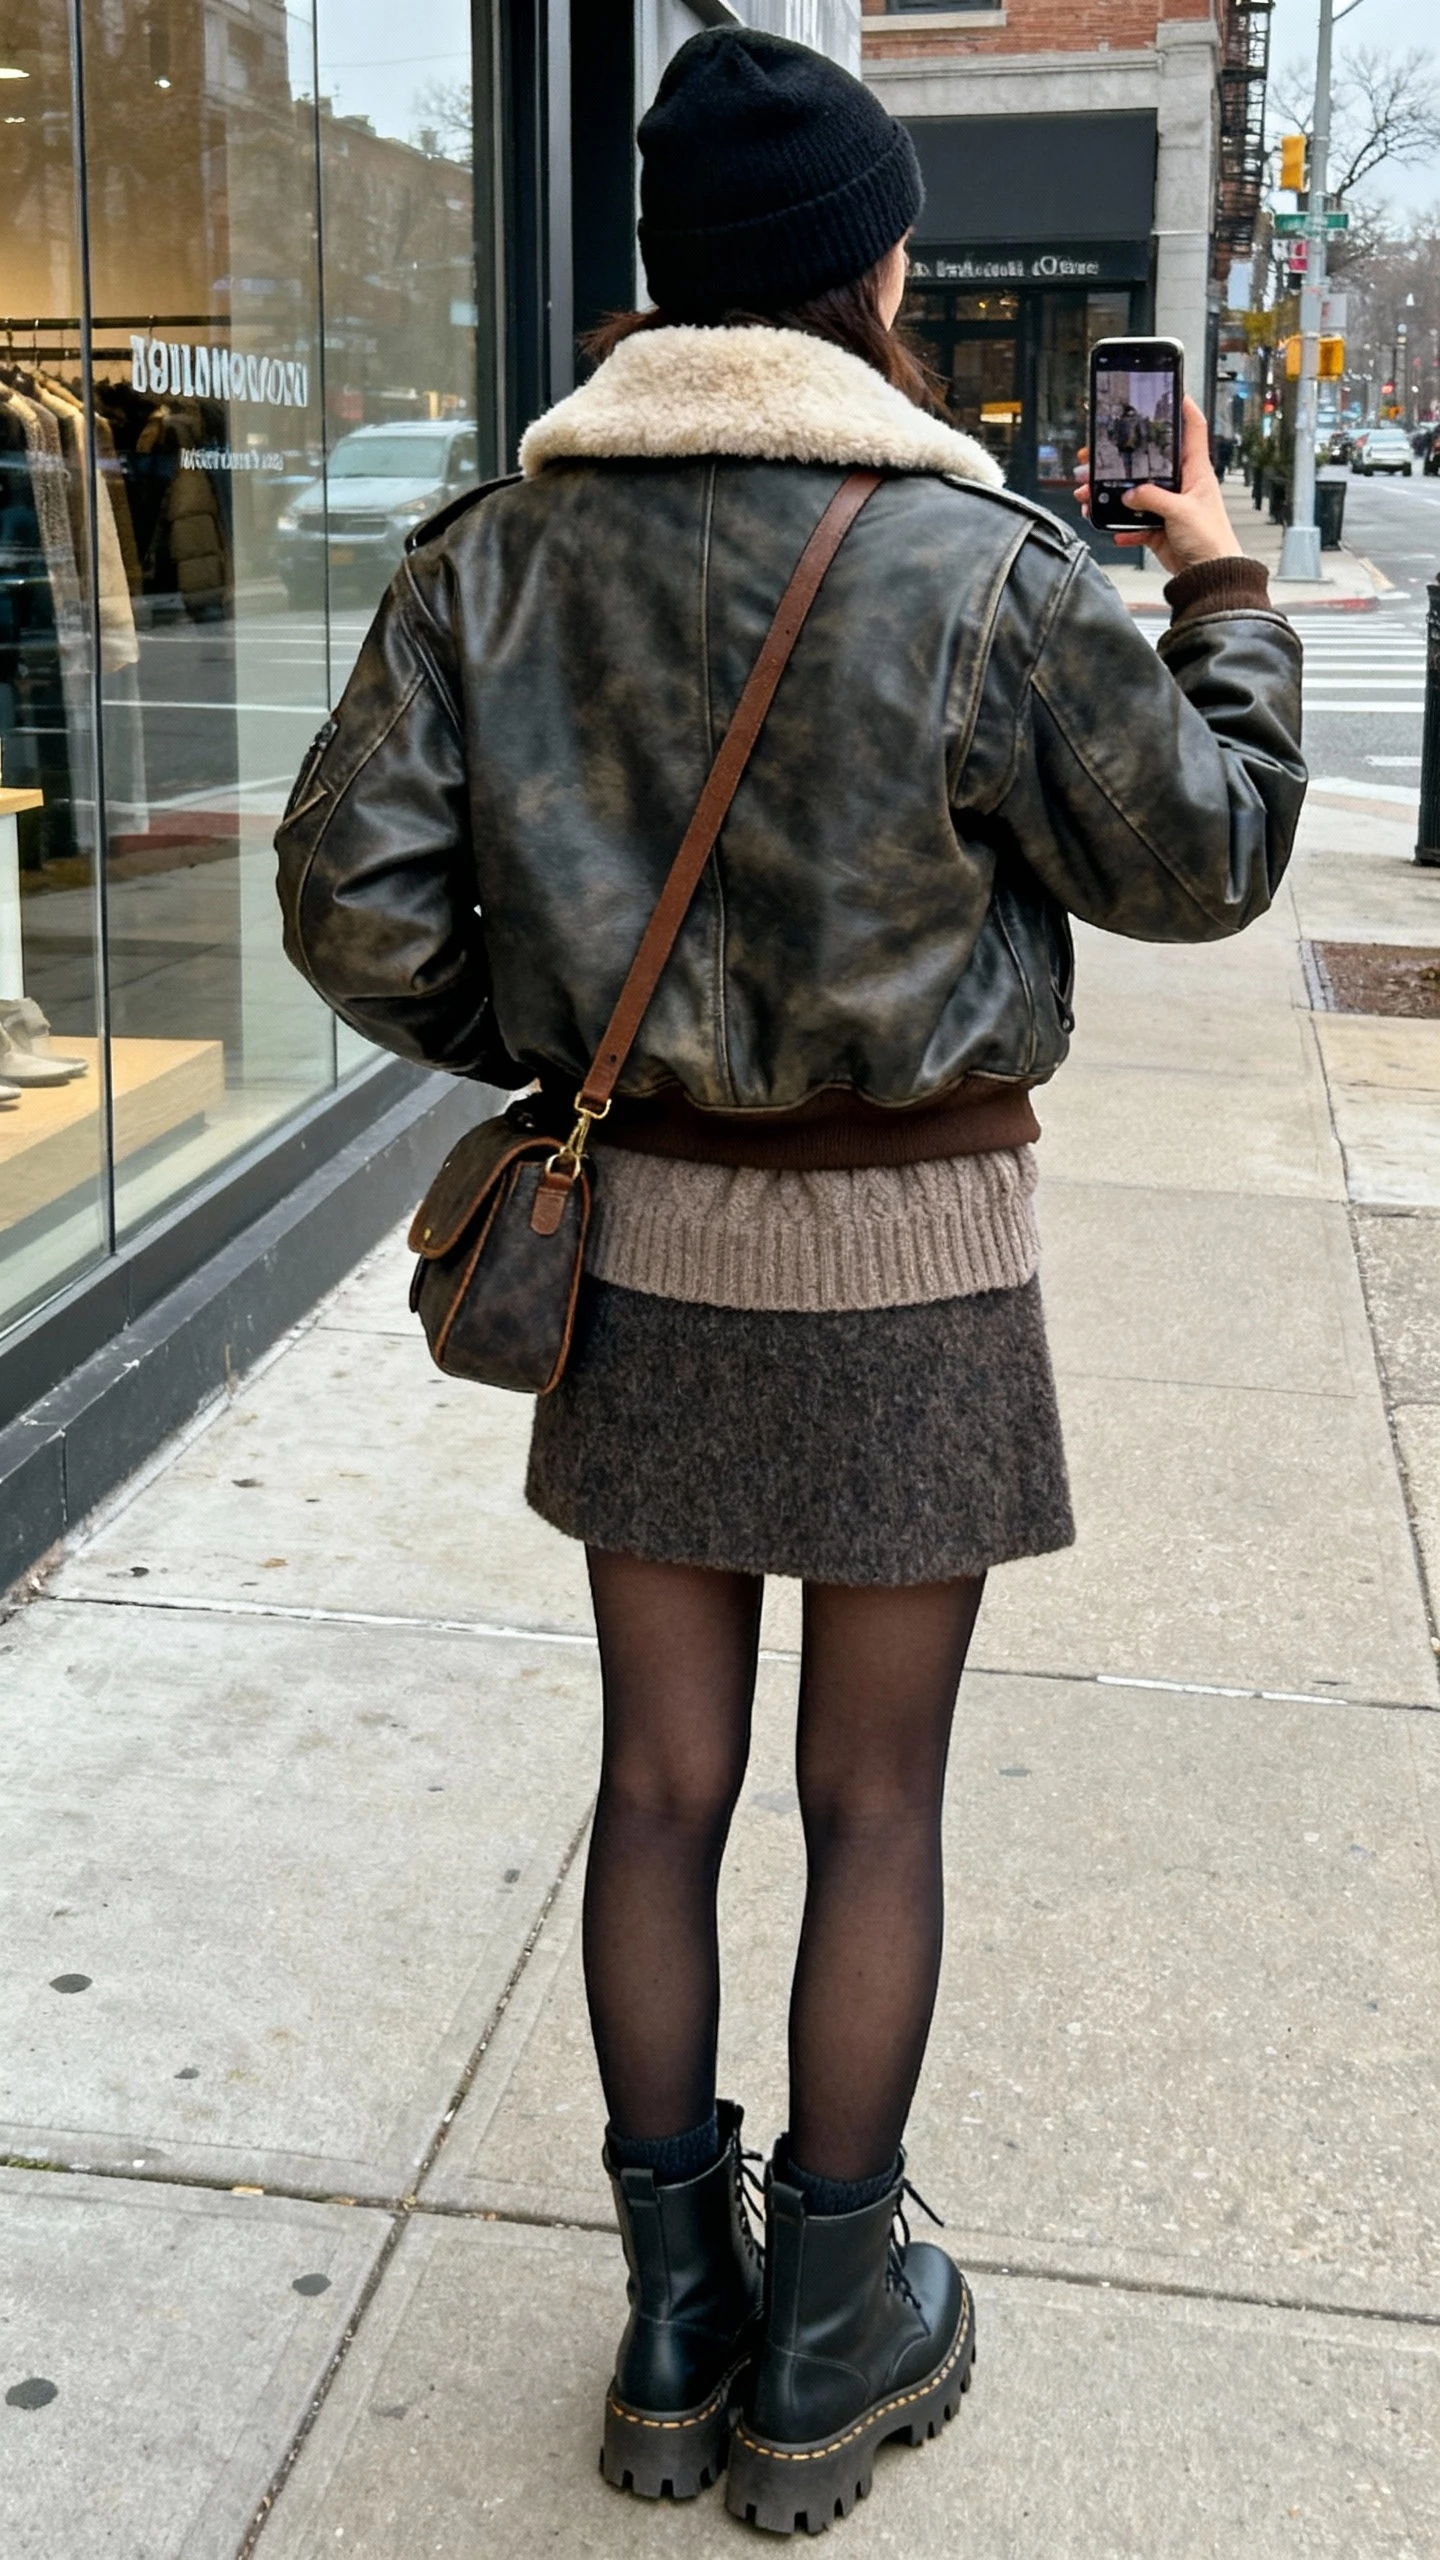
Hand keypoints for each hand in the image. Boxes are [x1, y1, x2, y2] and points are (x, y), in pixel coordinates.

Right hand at [1074, 395, 1241, 577]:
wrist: (1210, 577)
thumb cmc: (1210, 540)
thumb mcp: (1181, 512)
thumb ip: (1152, 498)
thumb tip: (1129, 493)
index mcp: (1195, 471)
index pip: (1192, 429)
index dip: (1183, 408)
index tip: (1169, 391)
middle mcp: (1182, 485)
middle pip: (1149, 462)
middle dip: (1122, 458)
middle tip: (1096, 456)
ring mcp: (1169, 507)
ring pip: (1134, 493)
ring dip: (1110, 494)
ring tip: (1088, 494)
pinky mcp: (1159, 530)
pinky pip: (1134, 523)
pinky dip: (1120, 526)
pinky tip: (1109, 525)